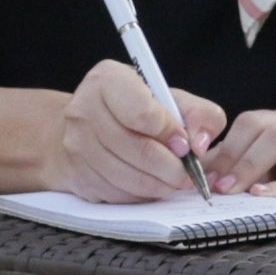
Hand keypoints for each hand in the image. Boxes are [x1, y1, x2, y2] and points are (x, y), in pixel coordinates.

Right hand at [53, 61, 221, 200]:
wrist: (89, 126)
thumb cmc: (136, 109)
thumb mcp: (171, 99)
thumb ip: (198, 113)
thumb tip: (200, 143)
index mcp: (107, 80)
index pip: (142, 113)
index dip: (170, 133)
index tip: (186, 144)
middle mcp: (84, 109)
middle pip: (138, 149)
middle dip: (172, 167)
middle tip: (188, 172)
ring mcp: (75, 144)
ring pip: (128, 177)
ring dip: (160, 185)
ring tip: (174, 180)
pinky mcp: (76, 174)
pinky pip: (117, 194)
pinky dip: (141, 195)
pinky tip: (151, 184)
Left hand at [202, 104, 275, 223]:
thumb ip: (259, 174)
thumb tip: (214, 183)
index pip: (243, 124)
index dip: (216, 148)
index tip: (194, 175)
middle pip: (255, 123)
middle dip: (227, 153)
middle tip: (209, 184)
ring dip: (248, 164)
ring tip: (229, 189)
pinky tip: (263, 197)